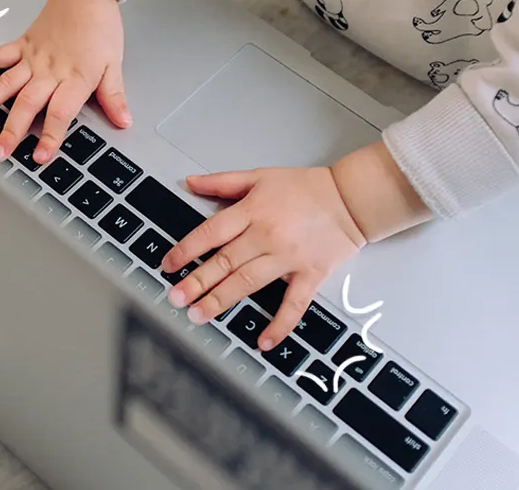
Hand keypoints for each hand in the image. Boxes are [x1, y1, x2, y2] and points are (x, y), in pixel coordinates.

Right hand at [0, 0, 130, 164]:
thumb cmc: (100, 26)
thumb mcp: (114, 65)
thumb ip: (114, 96)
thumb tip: (123, 120)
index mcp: (74, 78)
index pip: (60, 113)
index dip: (50, 136)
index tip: (41, 155)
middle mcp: (49, 71)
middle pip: (26, 105)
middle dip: (10, 131)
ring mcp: (32, 58)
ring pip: (4, 85)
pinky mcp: (21, 45)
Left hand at [162, 142, 431, 351]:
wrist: (350, 198)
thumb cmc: (306, 187)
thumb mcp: (260, 176)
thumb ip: (222, 182)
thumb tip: (190, 182)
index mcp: (252, 211)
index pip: (211, 233)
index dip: (187, 250)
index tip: (168, 265)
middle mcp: (266, 236)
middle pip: (225, 262)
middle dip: (196, 282)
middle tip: (174, 298)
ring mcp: (288, 258)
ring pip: (248, 283)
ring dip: (221, 301)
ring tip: (198, 315)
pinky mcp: (310, 275)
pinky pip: (293, 304)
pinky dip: (280, 325)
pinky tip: (263, 342)